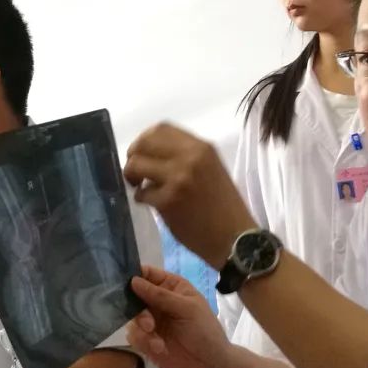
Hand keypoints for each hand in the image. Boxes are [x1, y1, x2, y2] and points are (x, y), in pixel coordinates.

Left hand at [124, 123, 255, 267]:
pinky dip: (142, 198)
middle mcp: (190, 158)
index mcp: (202, 148)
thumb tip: (155, 154)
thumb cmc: (225, 206)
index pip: (161, 128)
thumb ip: (188, 157)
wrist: (235, 239)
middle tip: (136, 170)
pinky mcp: (168, 201)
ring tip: (142, 187)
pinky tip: (153, 204)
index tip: (143, 152)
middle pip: (144, 143)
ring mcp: (178, 179)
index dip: (145, 138)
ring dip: (132, 176)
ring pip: (136, 165)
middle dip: (133, 155)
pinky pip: (141, 193)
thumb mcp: (212, 170)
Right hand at [127, 265, 235, 367]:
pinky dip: (144, 342)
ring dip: (142, 330)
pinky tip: (159, 349)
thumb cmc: (204, 330)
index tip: (126, 285)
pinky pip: (134, 336)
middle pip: (134, 296)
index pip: (148, 274)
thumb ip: (160, 295)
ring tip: (158, 341)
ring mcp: (152, 321)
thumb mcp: (187, 308)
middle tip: (149, 324)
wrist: (208, 364)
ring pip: (132, 318)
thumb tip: (133, 280)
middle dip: (138, 310)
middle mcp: (159, 301)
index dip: (135, 276)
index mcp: (172, 287)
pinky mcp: (146, 340)